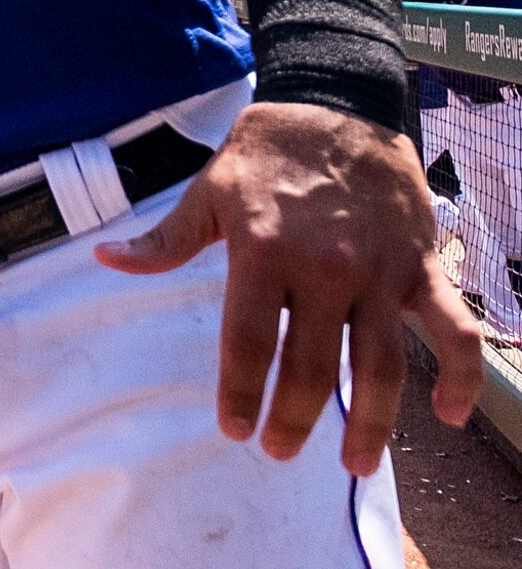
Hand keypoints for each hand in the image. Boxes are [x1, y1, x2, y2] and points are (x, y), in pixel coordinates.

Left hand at [97, 100, 482, 472]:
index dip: (240, 394)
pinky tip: (449, 416)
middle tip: (280, 452)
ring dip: (371, 424)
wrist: (336, 105)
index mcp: (262, 252)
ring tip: (357, 464)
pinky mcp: (422, 267)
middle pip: (311, 367)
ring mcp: (378, 272)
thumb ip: (165, 240)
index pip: (247, 342)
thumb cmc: (263, 154)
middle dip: (294, 420)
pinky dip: (463, 376)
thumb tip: (105, 261)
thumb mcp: (207, 192)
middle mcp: (324, 269)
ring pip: (381, 366)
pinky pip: (455, 330)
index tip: (234, 429)